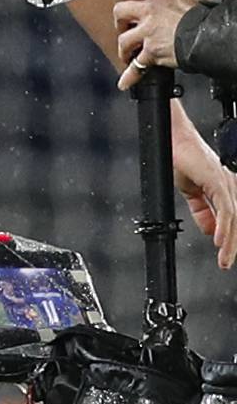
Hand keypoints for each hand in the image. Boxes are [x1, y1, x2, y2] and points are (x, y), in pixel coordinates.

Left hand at [115, 0, 201, 88]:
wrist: (211, 34)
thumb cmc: (203, 17)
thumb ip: (169, 0)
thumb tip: (168, 3)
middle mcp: (150, 11)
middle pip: (120, 12)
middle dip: (119, 22)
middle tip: (125, 28)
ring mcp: (148, 32)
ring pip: (123, 40)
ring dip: (124, 49)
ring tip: (129, 54)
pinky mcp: (151, 51)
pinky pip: (136, 66)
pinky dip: (130, 75)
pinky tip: (124, 82)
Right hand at [170, 106, 236, 268]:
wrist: (174, 141)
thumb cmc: (182, 159)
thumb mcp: (191, 191)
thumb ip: (201, 210)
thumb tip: (208, 228)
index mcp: (225, 188)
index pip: (232, 219)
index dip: (231, 238)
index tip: (225, 254)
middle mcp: (230, 186)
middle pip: (236, 222)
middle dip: (233, 245)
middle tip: (226, 262)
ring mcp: (226, 184)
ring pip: (233, 219)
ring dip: (229, 242)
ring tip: (224, 258)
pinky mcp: (218, 182)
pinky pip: (225, 209)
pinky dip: (222, 227)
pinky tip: (218, 240)